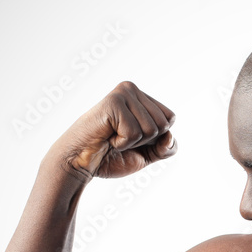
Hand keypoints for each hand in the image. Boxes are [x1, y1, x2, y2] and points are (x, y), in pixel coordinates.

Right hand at [54, 81, 176, 179]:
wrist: (80, 162)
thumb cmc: (111, 156)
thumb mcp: (147, 155)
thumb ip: (166, 148)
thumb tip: (169, 135)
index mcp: (141, 97)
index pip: (170, 118)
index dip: (156, 138)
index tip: (132, 137)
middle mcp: (132, 89)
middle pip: (164, 123)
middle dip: (144, 141)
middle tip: (119, 137)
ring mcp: (123, 93)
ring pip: (151, 128)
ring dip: (132, 142)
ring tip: (112, 136)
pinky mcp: (113, 102)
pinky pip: (134, 132)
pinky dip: (122, 143)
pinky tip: (107, 136)